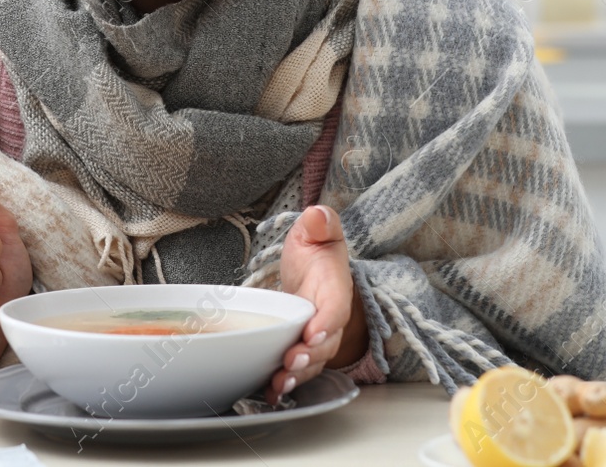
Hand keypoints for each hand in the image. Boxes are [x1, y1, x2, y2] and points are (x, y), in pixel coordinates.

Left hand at [268, 204, 367, 405]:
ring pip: (311, 363)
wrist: (315, 277)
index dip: (327, 320)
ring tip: (279, 382)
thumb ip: (320, 225)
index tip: (313, 330)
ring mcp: (316, 339)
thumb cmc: (316, 256)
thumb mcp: (317, 234)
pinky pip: (297, 371)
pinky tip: (269, 391)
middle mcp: (328, 319)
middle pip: (325, 343)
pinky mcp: (300, 351)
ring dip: (296, 375)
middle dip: (310, 355)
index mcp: (334, 289)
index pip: (336, 307)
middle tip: (293, 361)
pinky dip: (283, 384)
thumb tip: (318, 214)